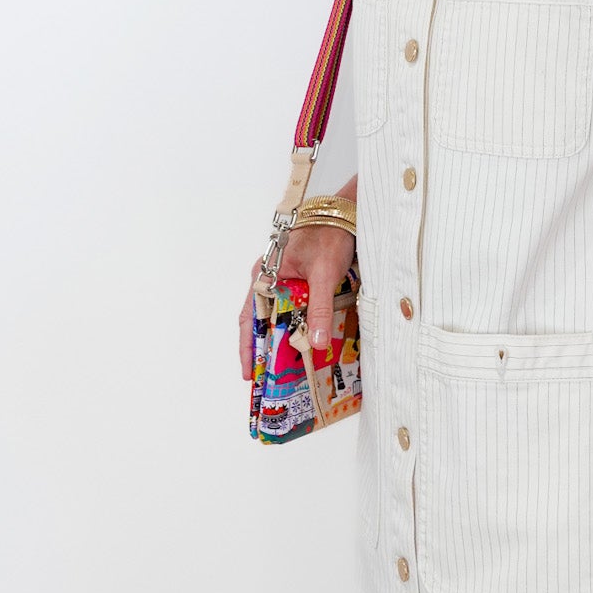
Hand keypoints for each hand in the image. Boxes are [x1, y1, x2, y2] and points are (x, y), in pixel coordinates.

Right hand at [238, 223, 358, 379]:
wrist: (345, 213)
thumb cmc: (328, 236)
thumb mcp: (323, 275)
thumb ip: (319, 309)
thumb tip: (315, 344)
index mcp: (264, 276)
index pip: (248, 319)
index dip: (248, 347)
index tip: (249, 373)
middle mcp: (268, 279)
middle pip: (262, 321)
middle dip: (266, 349)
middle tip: (270, 379)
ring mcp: (283, 279)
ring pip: (278, 316)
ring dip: (283, 337)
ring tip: (289, 366)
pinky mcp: (299, 280)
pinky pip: (293, 307)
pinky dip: (297, 324)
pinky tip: (307, 339)